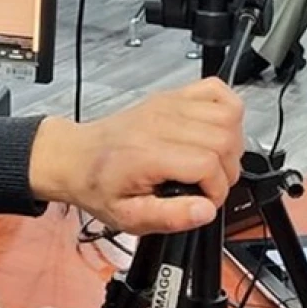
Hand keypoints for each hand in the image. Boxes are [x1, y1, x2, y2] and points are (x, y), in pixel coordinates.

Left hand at [28, 78, 244, 234]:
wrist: (74, 157)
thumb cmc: (98, 184)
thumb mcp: (127, 216)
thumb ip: (169, 217)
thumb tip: (205, 211)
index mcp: (148, 154)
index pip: (208, 165)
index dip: (216, 191)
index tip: (204, 202)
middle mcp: (161, 124)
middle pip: (224, 140)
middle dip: (227, 170)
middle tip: (208, 185)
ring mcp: (168, 105)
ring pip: (228, 116)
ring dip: (231, 144)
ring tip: (212, 163)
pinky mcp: (172, 97)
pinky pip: (216, 90)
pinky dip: (227, 110)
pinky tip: (214, 131)